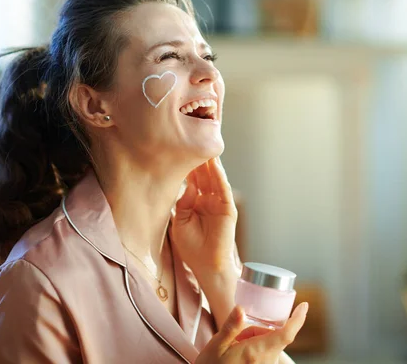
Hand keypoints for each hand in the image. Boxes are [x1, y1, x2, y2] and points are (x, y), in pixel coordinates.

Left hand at [171, 157, 237, 275]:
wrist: (206, 265)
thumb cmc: (191, 246)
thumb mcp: (180, 221)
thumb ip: (183, 202)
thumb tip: (188, 186)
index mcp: (195, 201)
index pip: (192, 178)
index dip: (187, 165)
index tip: (178, 148)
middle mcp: (207, 199)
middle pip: (204, 174)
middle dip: (199, 159)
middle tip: (193, 140)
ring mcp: (218, 203)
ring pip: (214, 178)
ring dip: (211, 164)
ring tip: (205, 148)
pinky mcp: (227, 209)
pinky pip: (223, 190)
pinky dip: (219, 177)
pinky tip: (215, 166)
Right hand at [196, 303, 308, 363]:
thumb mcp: (216, 345)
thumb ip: (231, 326)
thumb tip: (241, 308)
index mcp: (256, 352)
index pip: (286, 334)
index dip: (298, 319)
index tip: (304, 306)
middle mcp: (266, 362)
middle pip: (274, 337)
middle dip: (259, 329)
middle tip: (237, 335)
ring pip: (269, 345)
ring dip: (255, 340)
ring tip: (234, 347)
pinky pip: (265, 355)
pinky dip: (255, 349)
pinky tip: (238, 354)